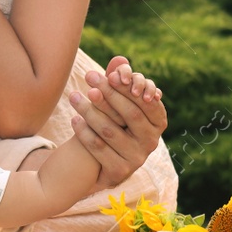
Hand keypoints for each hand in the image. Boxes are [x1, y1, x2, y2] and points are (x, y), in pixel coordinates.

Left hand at [69, 56, 167, 189]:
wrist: (99, 162)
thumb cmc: (112, 123)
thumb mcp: (117, 103)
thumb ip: (119, 82)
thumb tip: (118, 59)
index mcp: (157, 122)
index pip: (145, 101)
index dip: (127, 87)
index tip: (109, 73)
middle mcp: (151, 142)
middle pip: (130, 114)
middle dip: (108, 94)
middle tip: (89, 77)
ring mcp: (137, 159)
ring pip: (110, 131)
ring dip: (90, 111)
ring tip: (74, 96)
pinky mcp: (120, 172)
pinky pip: (99, 149)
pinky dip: (84, 133)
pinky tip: (74, 119)